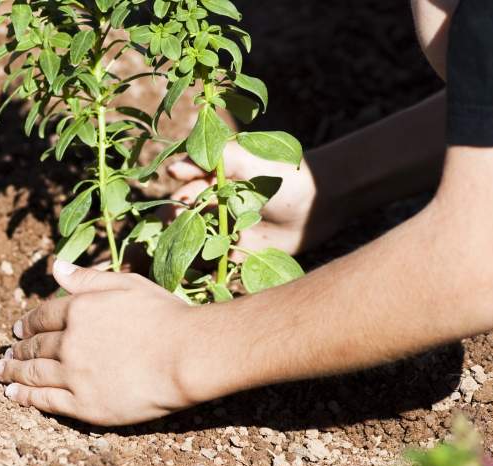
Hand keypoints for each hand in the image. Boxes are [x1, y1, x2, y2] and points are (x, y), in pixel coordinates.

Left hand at [0, 261, 201, 425]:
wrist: (187, 356)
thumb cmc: (165, 317)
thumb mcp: (127, 285)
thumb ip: (88, 279)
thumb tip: (57, 268)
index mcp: (79, 310)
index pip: (43, 317)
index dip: (28, 323)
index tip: (18, 328)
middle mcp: (70, 342)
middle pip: (35, 346)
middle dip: (17, 348)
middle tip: (5, 353)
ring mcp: (75, 375)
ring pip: (34, 373)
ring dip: (13, 372)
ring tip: (0, 372)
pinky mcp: (85, 405)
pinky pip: (46, 401)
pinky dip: (25, 397)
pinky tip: (14, 396)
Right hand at [169, 141, 339, 256]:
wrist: (321, 202)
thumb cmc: (285, 174)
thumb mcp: (248, 159)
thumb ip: (214, 159)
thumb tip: (172, 168)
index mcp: (213, 182)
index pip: (184, 194)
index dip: (176, 203)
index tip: (176, 210)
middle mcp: (216, 207)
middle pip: (186, 222)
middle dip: (177, 232)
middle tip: (172, 240)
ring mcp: (227, 231)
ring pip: (198, 245)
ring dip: (188, 255)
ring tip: (179, 264)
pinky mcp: (240, 253)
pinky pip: (218, 264)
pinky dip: (207, 271)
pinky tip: (198, 278)